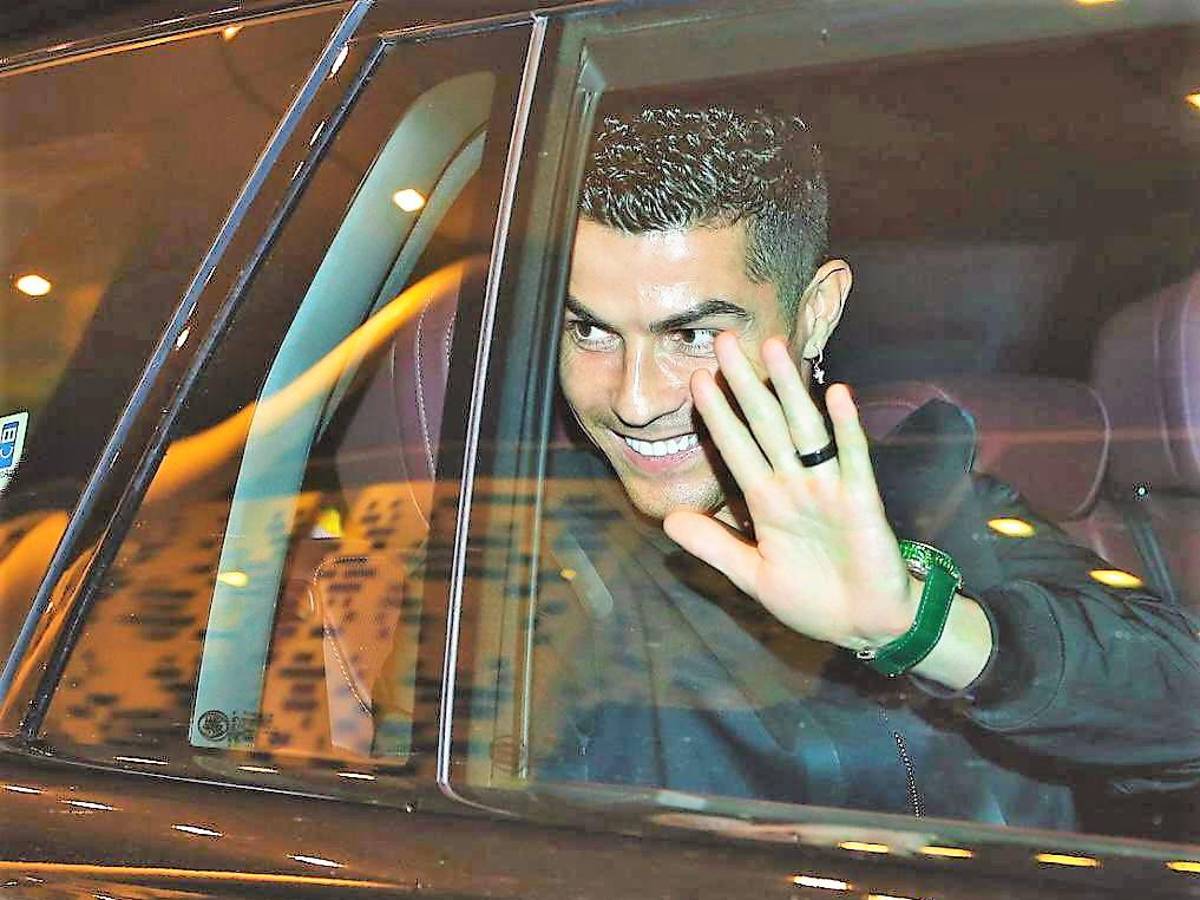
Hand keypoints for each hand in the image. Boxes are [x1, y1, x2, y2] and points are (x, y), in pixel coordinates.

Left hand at [662, 333, 916, 651]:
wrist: (864, 625)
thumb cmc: (813, 599)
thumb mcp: (753, 575)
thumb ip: (715, 546)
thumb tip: (668, 522)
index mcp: (766, 502)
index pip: (735, 448)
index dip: (717, 415)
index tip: (696, 380)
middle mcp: (794, 485)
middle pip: (764, 424)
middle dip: (744, 384)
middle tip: (724, 341)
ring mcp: (828, 488)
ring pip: (803, 429)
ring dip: (789, 389)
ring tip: (774, 348)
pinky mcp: (861, 501)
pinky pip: (852, 458)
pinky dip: (845, 428)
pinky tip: (836, 395)